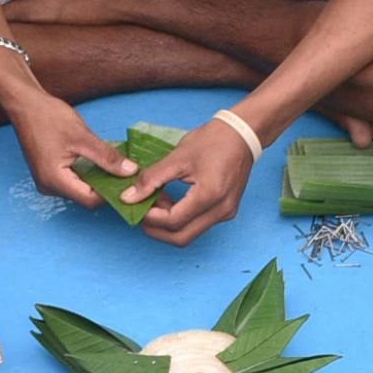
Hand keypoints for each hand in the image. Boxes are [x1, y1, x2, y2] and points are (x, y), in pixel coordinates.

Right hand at [5, 89, 135, 207]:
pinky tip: (99, 160)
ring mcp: (48, 181)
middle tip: (125, 170)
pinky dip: (88, 171)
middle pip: (86, 195)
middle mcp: (49, 187)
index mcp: (54, 181)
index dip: (111, 192)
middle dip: (106, 183)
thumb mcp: (83, 137)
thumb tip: (131, 171)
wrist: (25, 105)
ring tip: (114, 163)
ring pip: (81, 187)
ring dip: (98, 177)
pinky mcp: (49, 174)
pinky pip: (73, 179)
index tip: (128, 179)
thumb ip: (107, 156)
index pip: (90, 199)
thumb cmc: (48, 117)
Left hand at [128, 122, 253, 247]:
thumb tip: (129, 197)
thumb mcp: (178, 157)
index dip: (151, 217)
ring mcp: (225, 213)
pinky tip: (170, 202)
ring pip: (189, 234)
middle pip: (181, 238)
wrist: (242, 134)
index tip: (136, 204)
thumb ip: (152, 179)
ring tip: (155, 203)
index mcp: (210, 195)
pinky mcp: (225, 211)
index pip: (173, 221)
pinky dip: (180, 219)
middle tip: (141, 212)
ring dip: (168, 225)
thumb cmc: (213, 140)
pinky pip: (198, 225)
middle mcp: (221, 211)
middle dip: (157, 230)